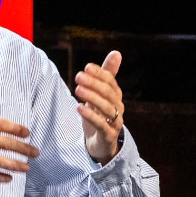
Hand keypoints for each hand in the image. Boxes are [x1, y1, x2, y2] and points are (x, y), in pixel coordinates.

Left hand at [74, 50, 123, 164]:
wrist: (102, 144)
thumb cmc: (100, 115)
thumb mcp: (101, 94)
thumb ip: (107, 74)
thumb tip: (116, 52)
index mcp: (115, 96)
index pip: (111, 82)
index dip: (100, 74)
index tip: (87, 67)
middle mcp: (118, 107)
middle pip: (109, 93)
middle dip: (94, 84)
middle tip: (78, 76)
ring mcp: (115, 122)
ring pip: (106, 108)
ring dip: (92, 98)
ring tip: (77, 89)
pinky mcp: (108, 135)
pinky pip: (101, 124)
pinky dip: (91, 116)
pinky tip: (79, 108)